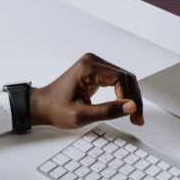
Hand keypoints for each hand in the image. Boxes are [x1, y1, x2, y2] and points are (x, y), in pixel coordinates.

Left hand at [29, 53, 143, 128]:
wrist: (42, 106)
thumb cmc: (56, 109)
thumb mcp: (81, 115)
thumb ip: (108, 111)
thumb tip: (131, 107)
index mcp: (87, 68)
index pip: (120, 78)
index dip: (129, 96)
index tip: (132, 114)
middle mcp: (93, 61)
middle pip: (126, 77)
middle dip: (134, 98)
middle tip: (137, 118)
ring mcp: (96, 65)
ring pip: (125, 78)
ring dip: (132, 96)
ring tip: (134, 115)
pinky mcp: (98, 71)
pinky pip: (119, 80)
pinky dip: (125, 93)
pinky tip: (127, 106)